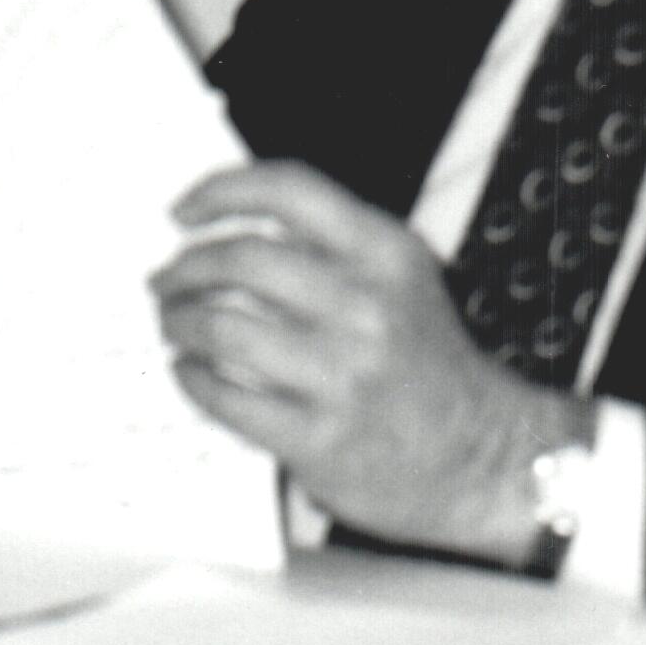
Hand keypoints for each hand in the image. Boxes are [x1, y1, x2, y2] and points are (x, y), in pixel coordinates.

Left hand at [148, 159, 588, 564]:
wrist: (482, 454)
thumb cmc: (425, 362)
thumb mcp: (400, 279)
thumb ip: (329, 245)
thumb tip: (222, 225)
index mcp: (386, 254)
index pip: (289, 191)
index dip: (221, 191)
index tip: (181, 211)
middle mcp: (367, 307)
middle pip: (240, 259)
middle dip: (184, 267)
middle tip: (163, 280)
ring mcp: (343, 376)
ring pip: (223, 327)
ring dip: (178, 321)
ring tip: (172, 325)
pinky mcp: (320, 437)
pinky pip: (226, 398)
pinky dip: (192, 378)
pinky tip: (188, 371)